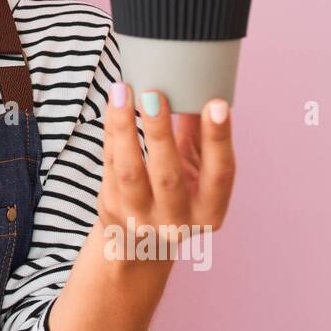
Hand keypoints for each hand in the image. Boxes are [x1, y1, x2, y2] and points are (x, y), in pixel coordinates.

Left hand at [95, 83, 235, 258]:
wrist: (141, 243)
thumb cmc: (179, 194)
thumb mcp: (199, 174)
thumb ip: (203, 138)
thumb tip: (203, 86)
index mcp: (210, 212)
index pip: (220, 174)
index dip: (219, 139)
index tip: (216, 104)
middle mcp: (176, 221)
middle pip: (167, 175)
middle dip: (160, 132)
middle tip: (154, 93)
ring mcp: (140, 217)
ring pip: (130, 170)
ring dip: (124, 126)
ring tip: (122, 91)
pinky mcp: (112, 206)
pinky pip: (109, 163)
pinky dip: (111, 130)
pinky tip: (114, 103)